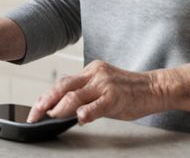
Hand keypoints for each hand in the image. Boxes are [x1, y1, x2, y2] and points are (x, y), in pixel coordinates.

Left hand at [27, 60, 168, 123]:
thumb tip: (63, 108)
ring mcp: (104, 84)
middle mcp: (94, 74)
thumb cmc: (129, 91)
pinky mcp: (116, 96)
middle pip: (63, 87)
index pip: (62, 83)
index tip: (35, 108)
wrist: (155, 87)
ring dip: (60, 107)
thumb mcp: (102, 88)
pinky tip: (79, 118)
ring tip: (51, 116)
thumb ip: (84, 94)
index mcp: (90, 71)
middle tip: (34, 114)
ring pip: (75, 94)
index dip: (46, 96)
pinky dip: (86, 111)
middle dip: (45, 101)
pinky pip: (97, 104)